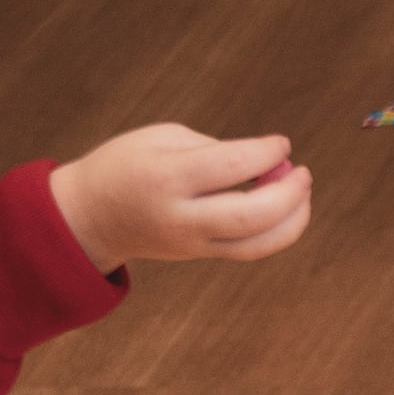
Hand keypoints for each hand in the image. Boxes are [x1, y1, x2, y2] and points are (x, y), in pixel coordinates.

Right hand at [50, 127, 314, 272]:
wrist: (90, 216)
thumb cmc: (130, 164)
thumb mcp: (162, 139)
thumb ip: (216, 149)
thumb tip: (269, 165)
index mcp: (166, 177)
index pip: (232, 166)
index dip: (267, 153)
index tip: (281, 143)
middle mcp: (180, 216)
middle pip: (251, 216)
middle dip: (290, 194)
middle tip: (303, 172)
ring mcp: (191, 243)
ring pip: (257, 244)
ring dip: (293, 220)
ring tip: (303, 193)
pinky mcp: (199, 255)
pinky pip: (249, 250)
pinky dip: (277, 231)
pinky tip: (287, 209)